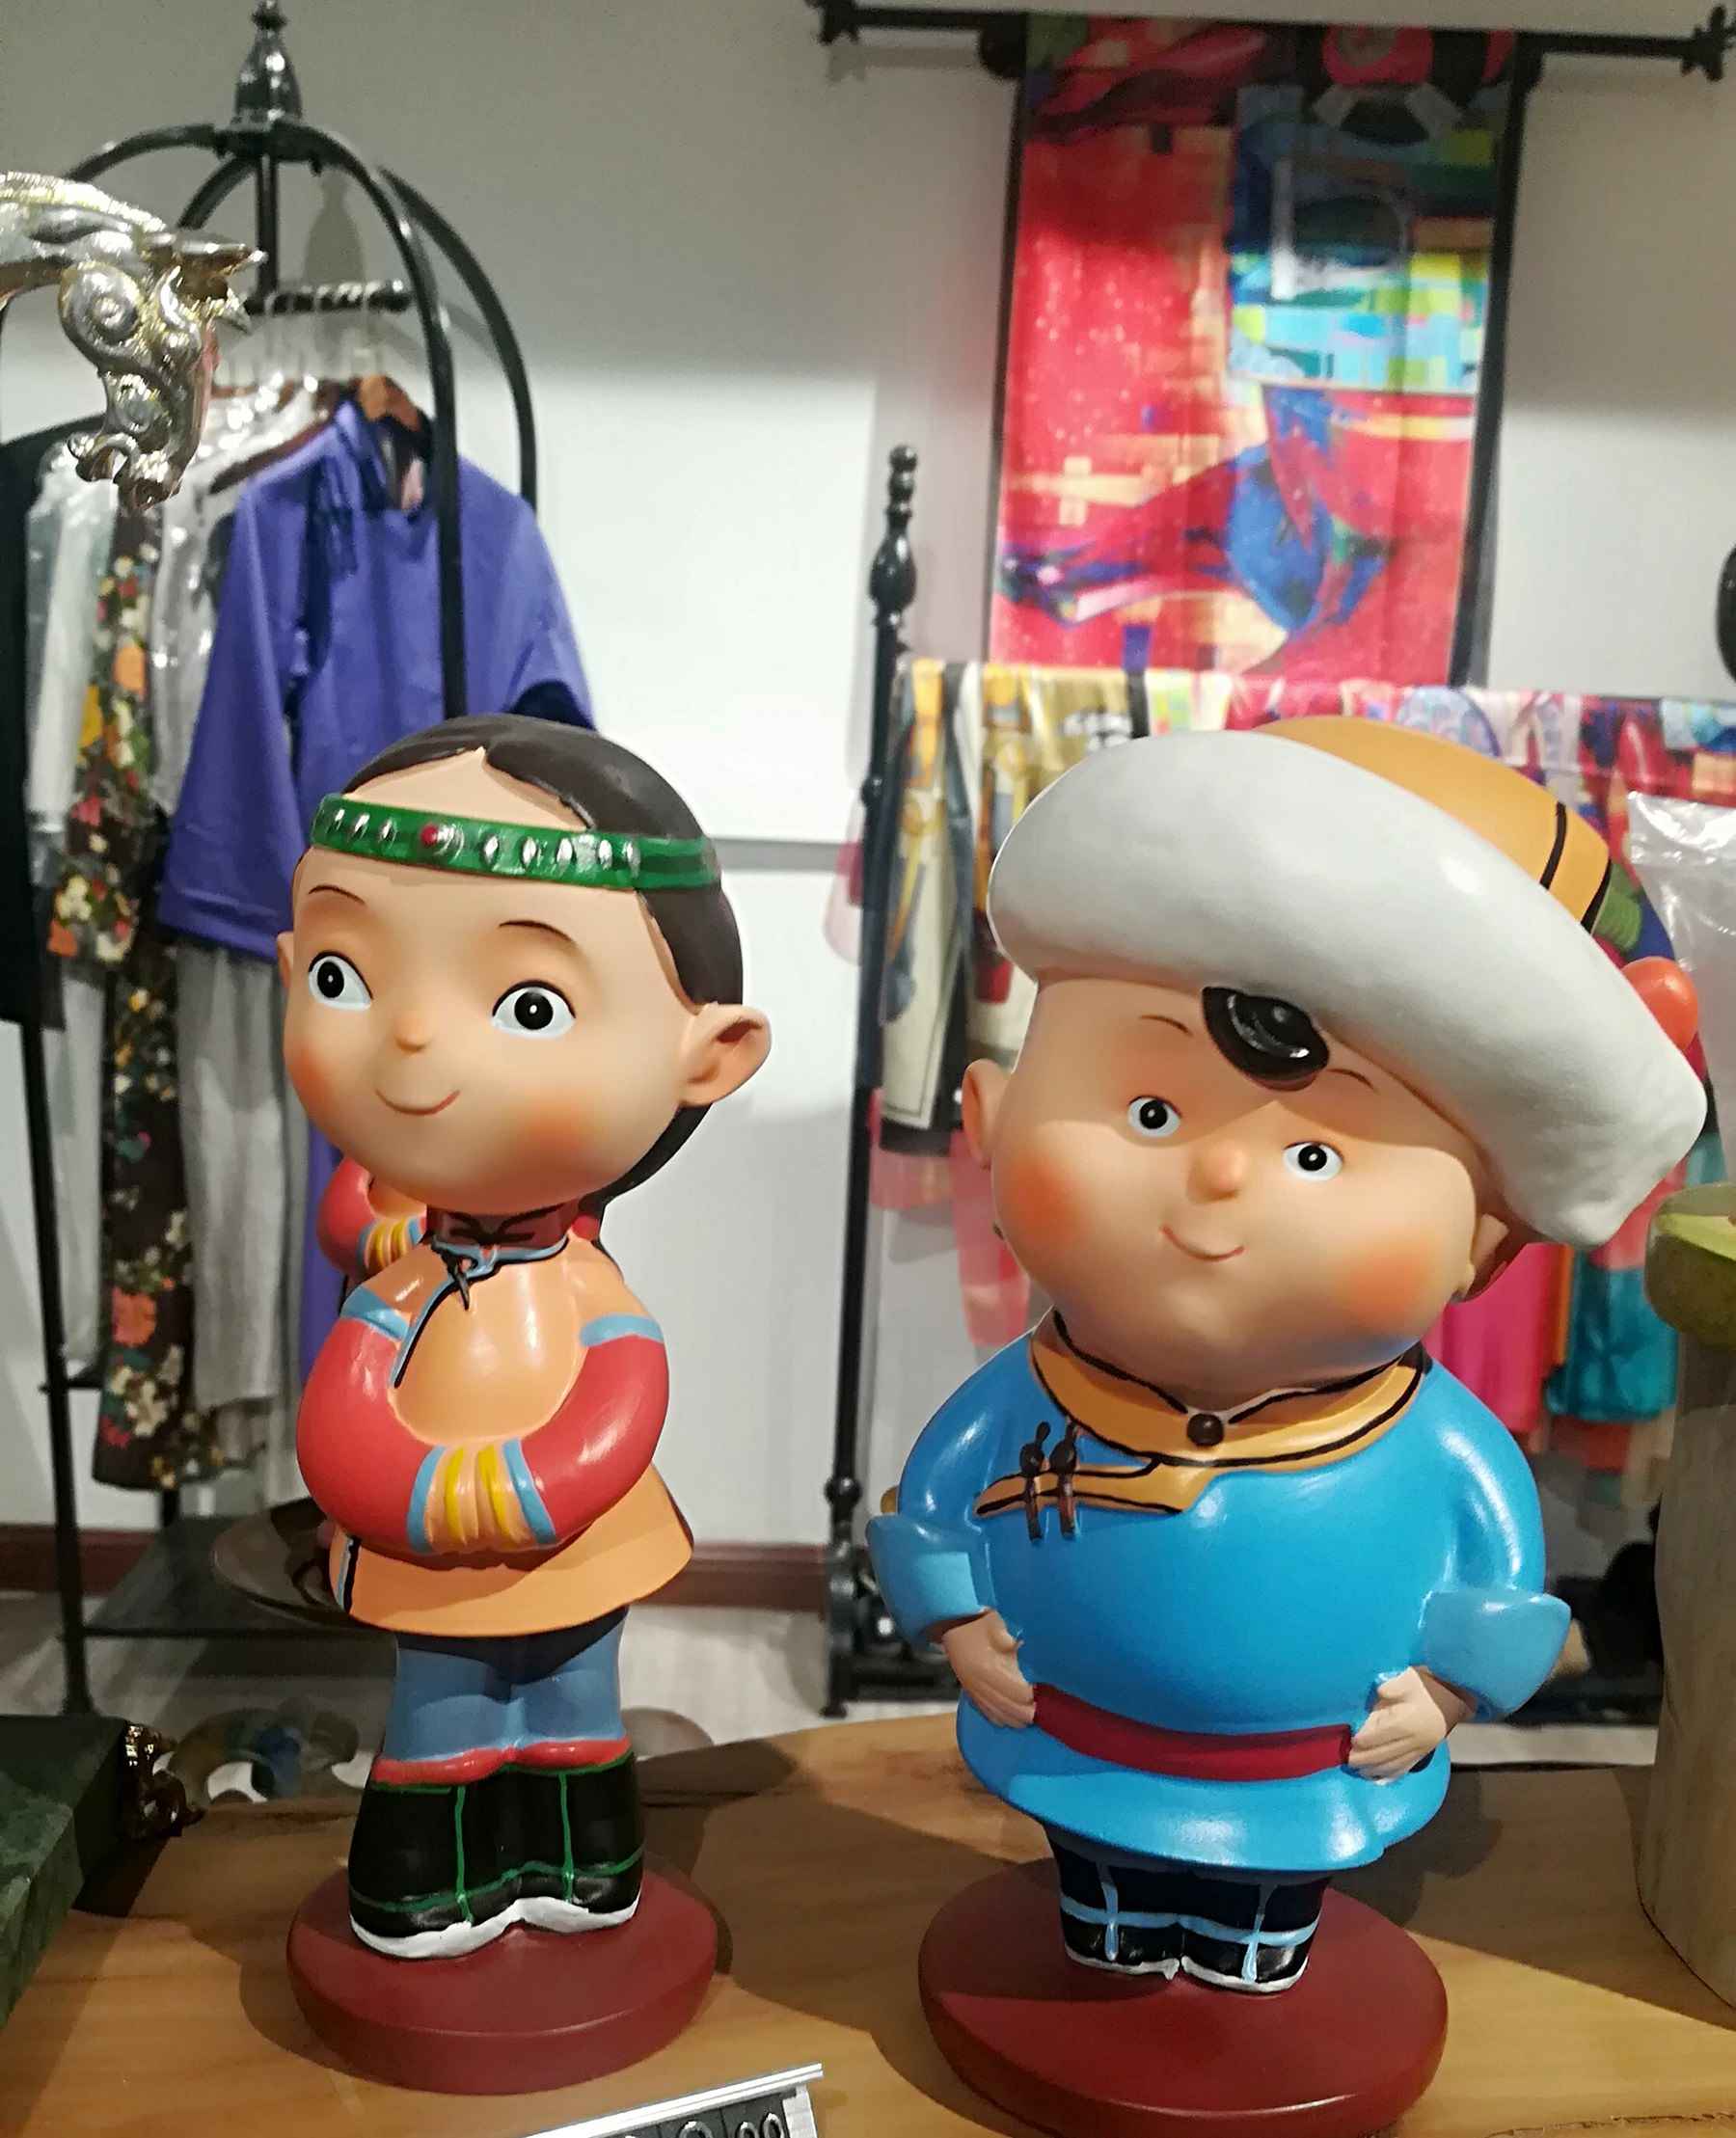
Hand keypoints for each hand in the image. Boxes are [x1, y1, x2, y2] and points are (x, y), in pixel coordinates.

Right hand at [940, 1610, 1035, 1730]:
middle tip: (1038, 1713)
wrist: (950, 1624)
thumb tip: (1023, 1649)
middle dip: (1024, 1712)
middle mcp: (980, 1683)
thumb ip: (1010, 1640)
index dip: (1028, 1695)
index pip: (1014, 1691)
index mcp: (988, 1668)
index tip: (1039, 1694)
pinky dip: (996, 1718)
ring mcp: (973, 1688)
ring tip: (1027, 1720)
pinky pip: (983, 1710)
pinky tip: (1006, 1722)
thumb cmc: (976, 1623)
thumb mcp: (996, 1624)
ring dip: (1012, 1718)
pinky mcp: (968, 1690)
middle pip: (1006, 1706)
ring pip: (995, 1712)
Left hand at [1349, 1666, 1472, 1781]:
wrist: (1457, 1696)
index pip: (1380, 1736)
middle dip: (1364, 1759)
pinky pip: (1406, 1768)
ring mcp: (1420, 1749)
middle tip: (1347, 1760)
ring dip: (1375, 1769)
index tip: (1350, 1741)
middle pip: (1384, 1754)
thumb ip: (1392, 1686)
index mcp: (1407, 1722)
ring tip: (1359, 1770)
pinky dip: (1391, 1774)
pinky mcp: (1424, 1753)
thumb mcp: (1410, 1679)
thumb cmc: (1430, 1686)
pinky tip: (1380, 1778)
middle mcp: (1413, 1740)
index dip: (1363, 1740)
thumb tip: (1379, 1692)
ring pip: (1394, 1764)